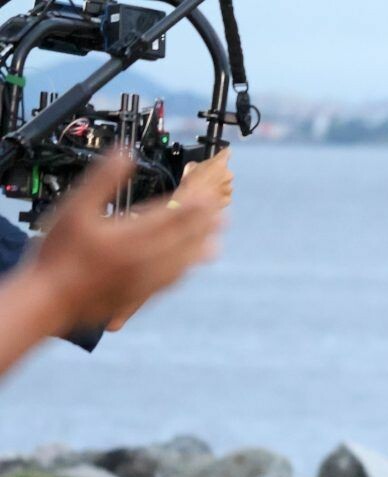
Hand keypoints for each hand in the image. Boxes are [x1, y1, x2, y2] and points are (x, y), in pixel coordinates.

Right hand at [32, 154, 222, 328]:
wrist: (51, 299)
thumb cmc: (59, 253)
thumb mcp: (75, 207)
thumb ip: (103, 179)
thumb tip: (124, 154)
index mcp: (133, 237)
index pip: (174, 217)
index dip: (195, 205)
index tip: (210, 196)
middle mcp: (145, 260)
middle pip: (185, 240)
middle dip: (205, 226)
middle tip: (224, 216)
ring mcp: (144, 281)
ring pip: (182, 263)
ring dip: (200, 249)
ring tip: (215, 243)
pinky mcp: (139, 296)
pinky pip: (171, 282)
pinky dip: (183, 270)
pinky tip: (185, 269)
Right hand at [173, 147, 233, 208]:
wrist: (190, 202)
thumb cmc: (190, 182)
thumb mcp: (190, 167)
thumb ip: (200, 164)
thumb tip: (200, 167)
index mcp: (219, 163)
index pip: (226, 153)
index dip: (224, 152)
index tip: (225, 152)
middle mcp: (227, 174)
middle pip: (225, 172)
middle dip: (218, 175)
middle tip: (207, 179)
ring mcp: (229, 188)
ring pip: (226, 185)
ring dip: (220, 186)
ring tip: (208, 191)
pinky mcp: (228, 199)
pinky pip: (225, 196)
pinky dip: (220, 197)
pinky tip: (211, 198)